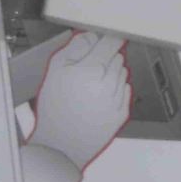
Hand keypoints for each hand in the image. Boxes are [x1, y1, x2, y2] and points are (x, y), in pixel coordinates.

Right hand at [28, 32, 130, 171]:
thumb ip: (75, 47)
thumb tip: (91, 36)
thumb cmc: (55, 111)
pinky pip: (125, 92)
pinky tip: (98, 97)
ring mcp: (118, 99)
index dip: (108, 37)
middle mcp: (110, 82)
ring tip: (90, 85)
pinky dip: (115, 90)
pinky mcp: (121, 113)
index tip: (106, 37)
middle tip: (87, 68)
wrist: (60, 146)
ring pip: (122, 73)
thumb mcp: (55, 71)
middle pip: (118, 57)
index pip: (112, 41)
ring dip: (111, 73)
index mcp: (94, 69)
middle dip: (105, 58)